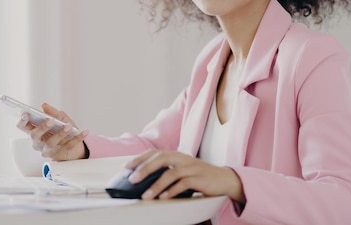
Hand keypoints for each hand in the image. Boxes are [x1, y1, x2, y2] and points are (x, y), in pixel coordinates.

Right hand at [16, 102, 88, 160]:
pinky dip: (77, 138)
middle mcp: (38, 142)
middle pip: (34, 135)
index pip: (23, 126)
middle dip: (42, 127)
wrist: (75, 147)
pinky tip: (84, 131)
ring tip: (69, 126)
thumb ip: (52, 112)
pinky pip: (68, 147)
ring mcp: (47, 150)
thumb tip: (44, 105)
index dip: (22, 120)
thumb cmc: (63, 130)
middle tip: (51, 120)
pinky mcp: (59, 155)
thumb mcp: (60, 118)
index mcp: (35, 131)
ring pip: (51, 143)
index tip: (26, 114)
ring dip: (61, 133)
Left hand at [125, 149, 244, 202]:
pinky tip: (163, 198)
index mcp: (176, 154)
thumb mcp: (181, 170)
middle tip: (132, 179)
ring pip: (170, 173)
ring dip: (156, 185)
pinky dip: (172, 191)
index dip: (139, 158)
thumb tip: (144, 179)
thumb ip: (166, 171)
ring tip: (146, 196)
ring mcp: (191, 167)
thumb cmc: (199, 176)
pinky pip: (183, 184)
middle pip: (160, 159)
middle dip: (144, 169)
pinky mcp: (199, 178)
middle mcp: (182, 158)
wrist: (224, 179)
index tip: (126, 167)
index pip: (154, 153)